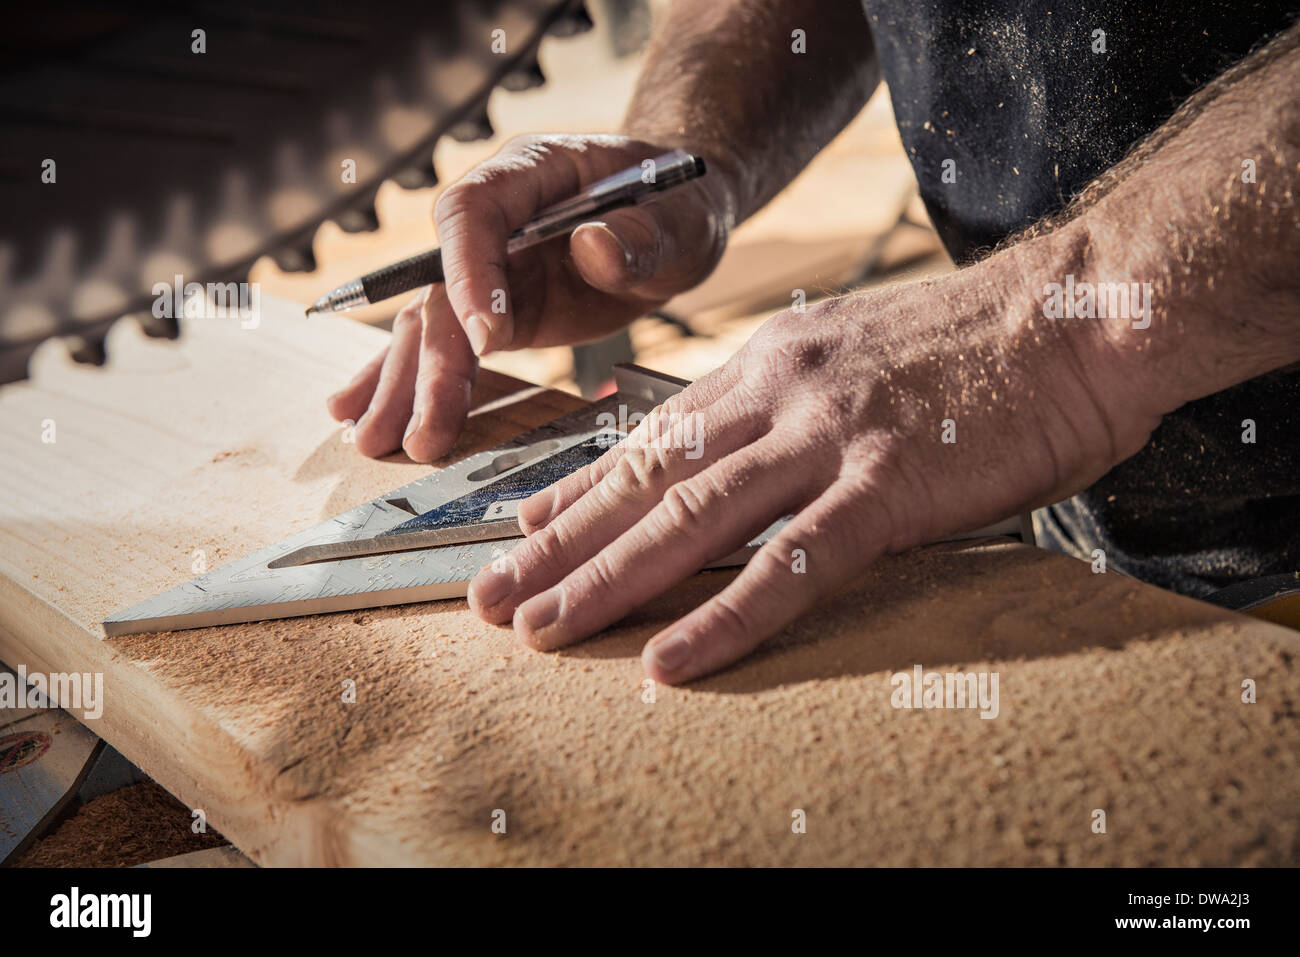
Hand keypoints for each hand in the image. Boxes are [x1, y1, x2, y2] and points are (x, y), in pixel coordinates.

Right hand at [327, 133, 732, 461]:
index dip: (469, 273)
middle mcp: (495, 218)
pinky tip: (365, 413)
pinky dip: (411, 379)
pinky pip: (448, 343)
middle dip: (428, 360)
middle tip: (417, 428)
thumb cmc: (680, 203)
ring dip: (404, 383)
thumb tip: (592, 246)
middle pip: (440, 282)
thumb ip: (644, 235)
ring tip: (376, 441)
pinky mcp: (499, 309)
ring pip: (431, 322)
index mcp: (532, 173)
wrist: (676, 214)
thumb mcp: (683, 217)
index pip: (474, 213)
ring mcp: (489, 267)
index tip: (488, 340)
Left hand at [466, 232, 1161, 682]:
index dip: (582, 487)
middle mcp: (780, 393)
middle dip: (559, 542)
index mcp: (774, 362)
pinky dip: (723, 618)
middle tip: (494, 593)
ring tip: (541, 627)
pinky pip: (788, 565)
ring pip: (690, 519)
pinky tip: (669, 662)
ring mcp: (829, 436)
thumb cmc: (982, 342)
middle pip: (646, 479)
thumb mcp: (861, 351)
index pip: (655, 435)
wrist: (1083, 309)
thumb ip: (797, 399)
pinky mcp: (887, 485)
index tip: (527, 526)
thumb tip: (752, 450)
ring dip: (605, 578)